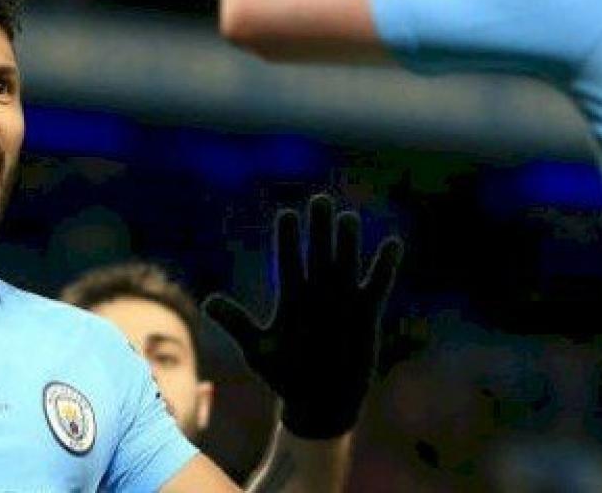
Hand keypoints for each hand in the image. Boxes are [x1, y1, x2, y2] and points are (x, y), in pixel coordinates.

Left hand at [204, 194, 402, 438]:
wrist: (319, 400)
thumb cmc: (285, 376)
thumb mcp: (259, 350)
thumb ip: (237, 323)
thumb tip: (208, 303)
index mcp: (291, 297)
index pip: (289, 260)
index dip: (288, 238)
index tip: (287, 215)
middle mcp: (318, 292)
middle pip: (318, 253)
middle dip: (319, 229)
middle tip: (319, 201)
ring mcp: (343, 299)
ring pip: (346, 262)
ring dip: (347, 242)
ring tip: (347, 218)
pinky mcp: (366, 312)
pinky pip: (378, 284)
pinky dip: (385, 266)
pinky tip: (393, 244)